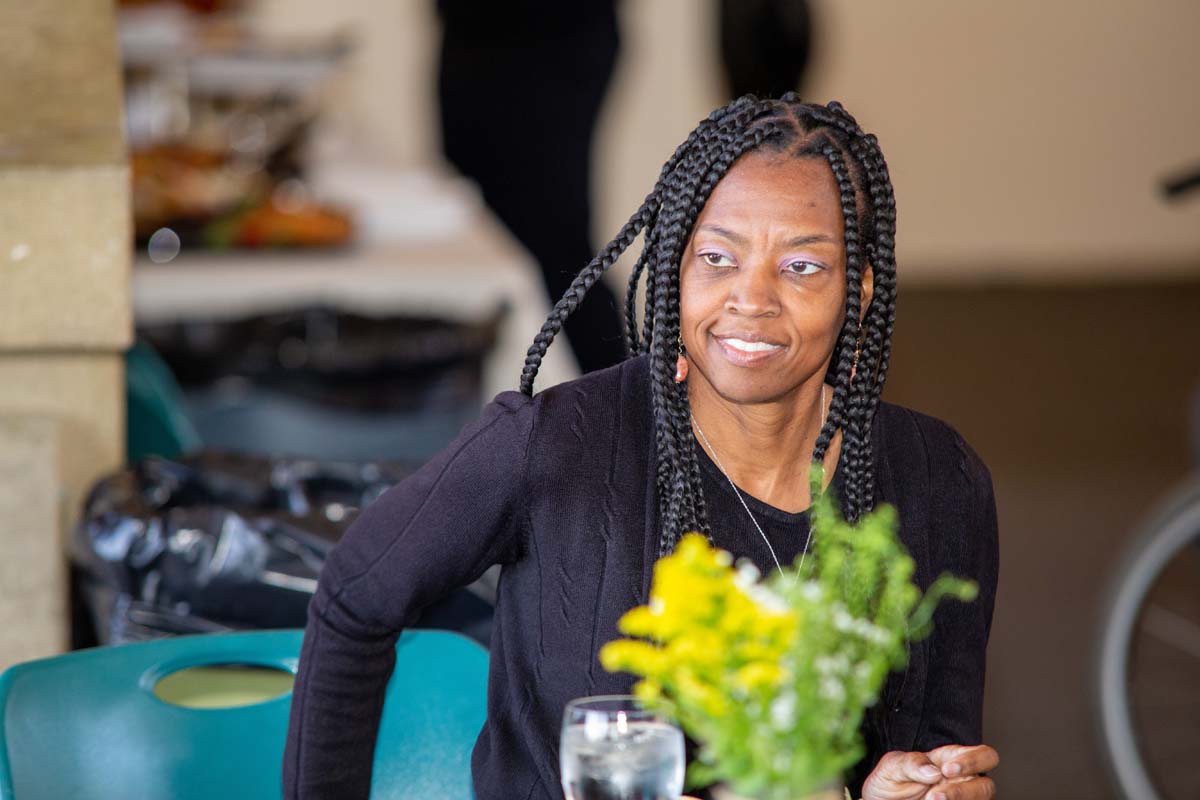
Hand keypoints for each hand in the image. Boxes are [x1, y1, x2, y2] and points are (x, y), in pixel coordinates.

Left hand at [861, 744, 997, 799]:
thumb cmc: (889, 782)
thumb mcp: (892, 767)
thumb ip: (910, 763)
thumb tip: (933, 770)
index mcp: (952, 760)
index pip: (983, 755)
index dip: (973, 760)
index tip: (946, 769)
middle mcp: (962, 782)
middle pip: (986, 784)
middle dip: (967, 789)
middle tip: (936, 793)